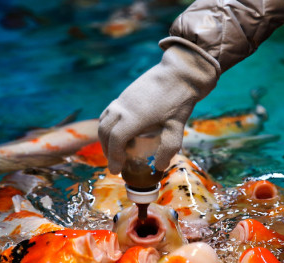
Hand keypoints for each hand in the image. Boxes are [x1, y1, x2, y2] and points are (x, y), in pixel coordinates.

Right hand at [99, 42, 218, 173]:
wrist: (178, 72)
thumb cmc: (179, 100)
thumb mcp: (176, 127)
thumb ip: (168, 148)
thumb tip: (159, 166)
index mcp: (133, 118)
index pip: (115, 141)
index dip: (114, 157)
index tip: (117, 170)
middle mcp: (122, 109)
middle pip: (105, 133)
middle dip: (107, 151)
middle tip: (115, 164)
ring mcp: (121, 100)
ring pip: (103, 122)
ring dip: (105, 139)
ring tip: (115, 151)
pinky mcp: (124, 95)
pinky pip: (108, 113)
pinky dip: (108, 127)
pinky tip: (119, 133)